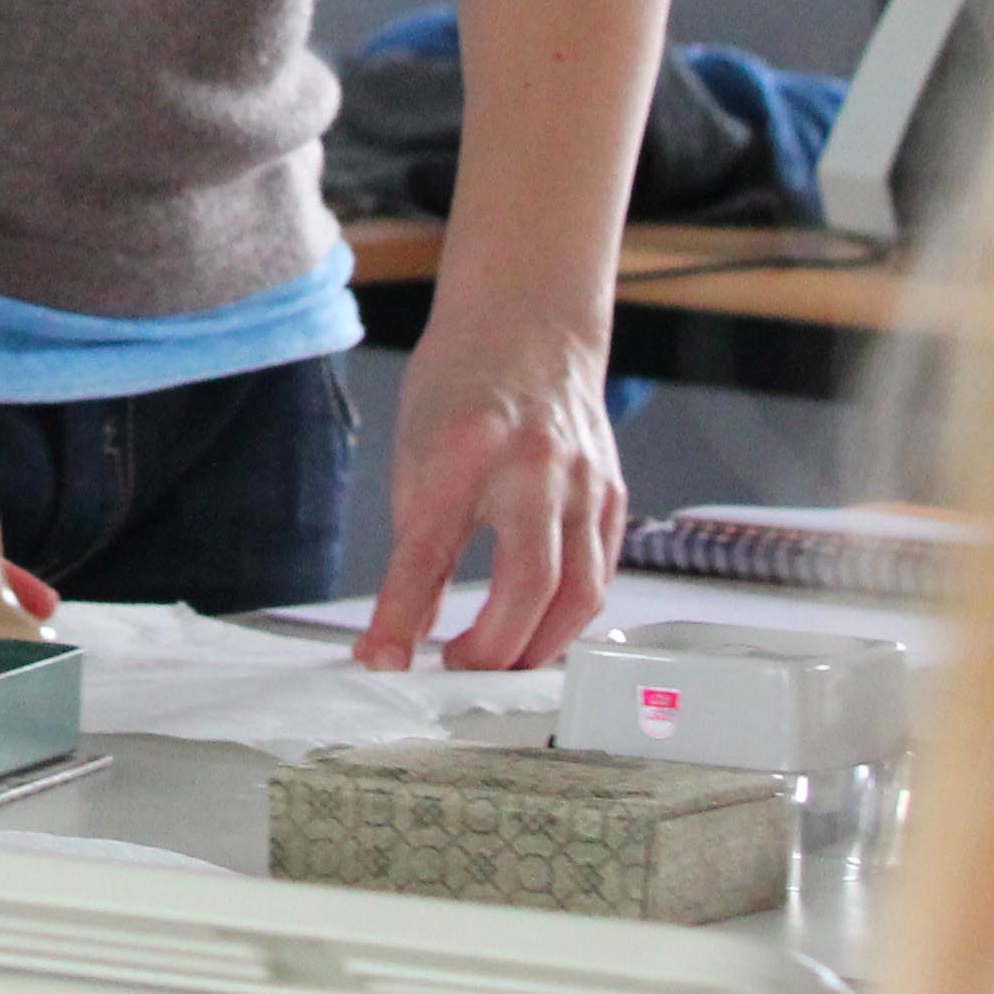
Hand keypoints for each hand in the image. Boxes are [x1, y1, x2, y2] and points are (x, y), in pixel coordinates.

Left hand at [352, 301, 622, 670]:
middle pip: (529, 583)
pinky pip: (600, 573)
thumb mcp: (413, 456)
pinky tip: (540, 628)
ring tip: (500, 662)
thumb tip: (409, 631)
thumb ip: (417, 547)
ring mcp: (584, 480)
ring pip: (580, 592)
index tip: (380, 659)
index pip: (427, 552)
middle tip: (457, 668)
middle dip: (494, 648)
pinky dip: (570, 614)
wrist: (526, 324)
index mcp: (465, 449)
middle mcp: (534, 465)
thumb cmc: (460, 385)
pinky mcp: (612, 494)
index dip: (401, 616)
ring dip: (540, 645)